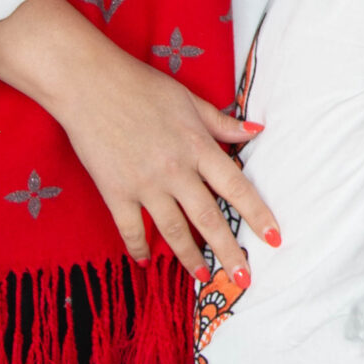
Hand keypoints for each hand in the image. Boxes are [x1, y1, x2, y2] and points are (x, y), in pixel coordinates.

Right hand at [0, 0, 278, 277]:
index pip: (236, 188)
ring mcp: (144, 184)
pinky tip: (146, 260)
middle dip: (230, 252)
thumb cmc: (142, 86)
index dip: (257, 215)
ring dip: (191, 257)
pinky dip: (139, 246)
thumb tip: (256, 132)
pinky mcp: (114, 192)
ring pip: (173, 230)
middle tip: (244, 279)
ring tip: (204, 277)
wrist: (89, 84)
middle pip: (209, 218)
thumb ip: (222, 123)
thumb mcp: (189, 100)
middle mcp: (175, 170)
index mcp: (198, 146)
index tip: (274, 239)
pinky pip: (130, 228)